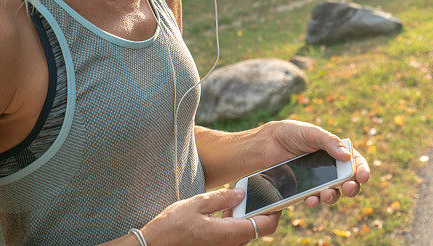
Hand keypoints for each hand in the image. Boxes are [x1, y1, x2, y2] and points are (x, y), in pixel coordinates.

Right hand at [140, 188, 280, 245]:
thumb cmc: (171, 226)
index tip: (279, 197)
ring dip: (245, 217)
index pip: (265, 225)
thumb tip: (241, 193)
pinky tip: (222, 211)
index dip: (276, 211)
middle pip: (257, 229)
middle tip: (254, 192)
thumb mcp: (196, 204)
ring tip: (235, 200)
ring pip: (245, 232)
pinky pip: (233, 236)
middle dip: (259, 210)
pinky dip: (234, 223)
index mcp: (229, 234)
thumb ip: (222, 198)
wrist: (153, 245)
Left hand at [261, 119, 370, 207]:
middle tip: (348, 188)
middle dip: (351, 188)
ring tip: (327, 194)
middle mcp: (329, 167)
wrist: (266, 144)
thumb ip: (330, 142)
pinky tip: (311, 199)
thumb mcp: (311, 132)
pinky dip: (314, 200)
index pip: (355, 162)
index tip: (363, 177)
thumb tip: (347, 156)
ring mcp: (317, 180)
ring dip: (333, 196)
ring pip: (333, 193)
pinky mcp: (304, 189)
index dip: (362, 170)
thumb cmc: (291, 133)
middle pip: (348, 182)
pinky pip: (314, 199)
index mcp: (335, 151)